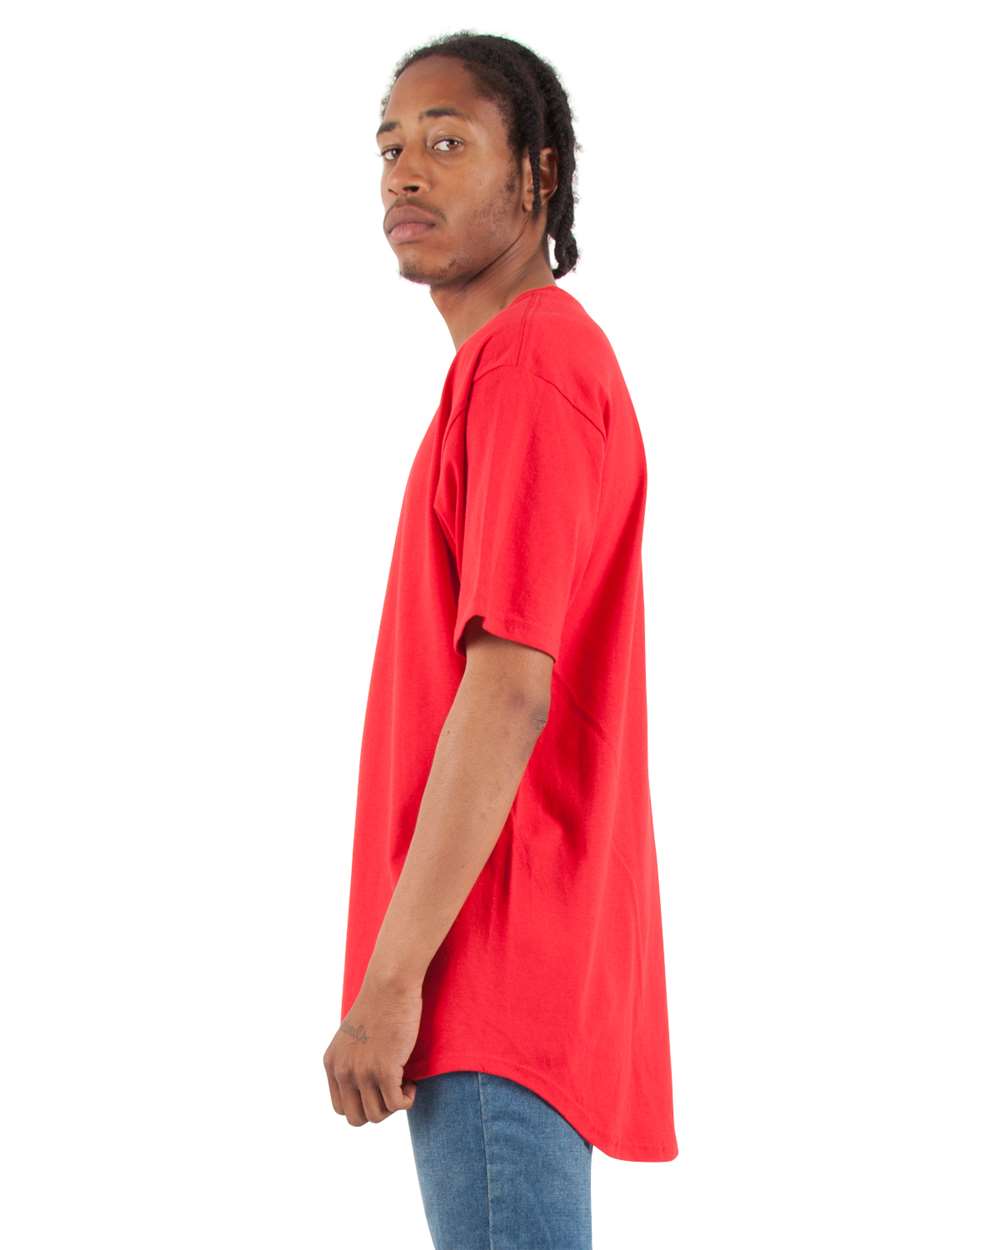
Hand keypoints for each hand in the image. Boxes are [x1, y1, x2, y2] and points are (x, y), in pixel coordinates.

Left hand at [323, 976, 422, 1125]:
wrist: (390, 984)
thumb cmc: (379, 1005)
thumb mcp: (353, 1036)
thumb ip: (351, 1060)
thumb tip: (365, 1086)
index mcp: (332, 1063)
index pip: (340, 1108)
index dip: (363, 1104)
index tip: (379, 1088)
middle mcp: (342, 1071)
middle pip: (356, 1118)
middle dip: (378, 1110)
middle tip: (393, 1089)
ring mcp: (362, 1071)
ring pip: (377, 1115)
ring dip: (394, 1105)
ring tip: (404, 1082)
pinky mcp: (384, 1069)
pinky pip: (397, 1105)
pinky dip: (407, 1100)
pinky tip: (412, 1082)